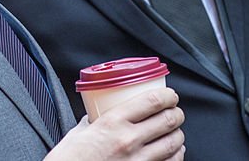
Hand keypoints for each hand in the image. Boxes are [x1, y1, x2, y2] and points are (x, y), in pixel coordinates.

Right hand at [45, 87, 184, 160]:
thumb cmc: (70, 160)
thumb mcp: (79, 132)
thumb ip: (94, 121)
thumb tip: (99, 113)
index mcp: (113, 122)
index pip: (152, 101)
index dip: (168, 95)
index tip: (170, 95)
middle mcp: (128, 141)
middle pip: (168, 120)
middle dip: (177, 114)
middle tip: (175, 112)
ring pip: (173, 144)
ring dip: (178, 135)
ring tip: (176, 131)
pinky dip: (176, 156)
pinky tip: (174, 152)